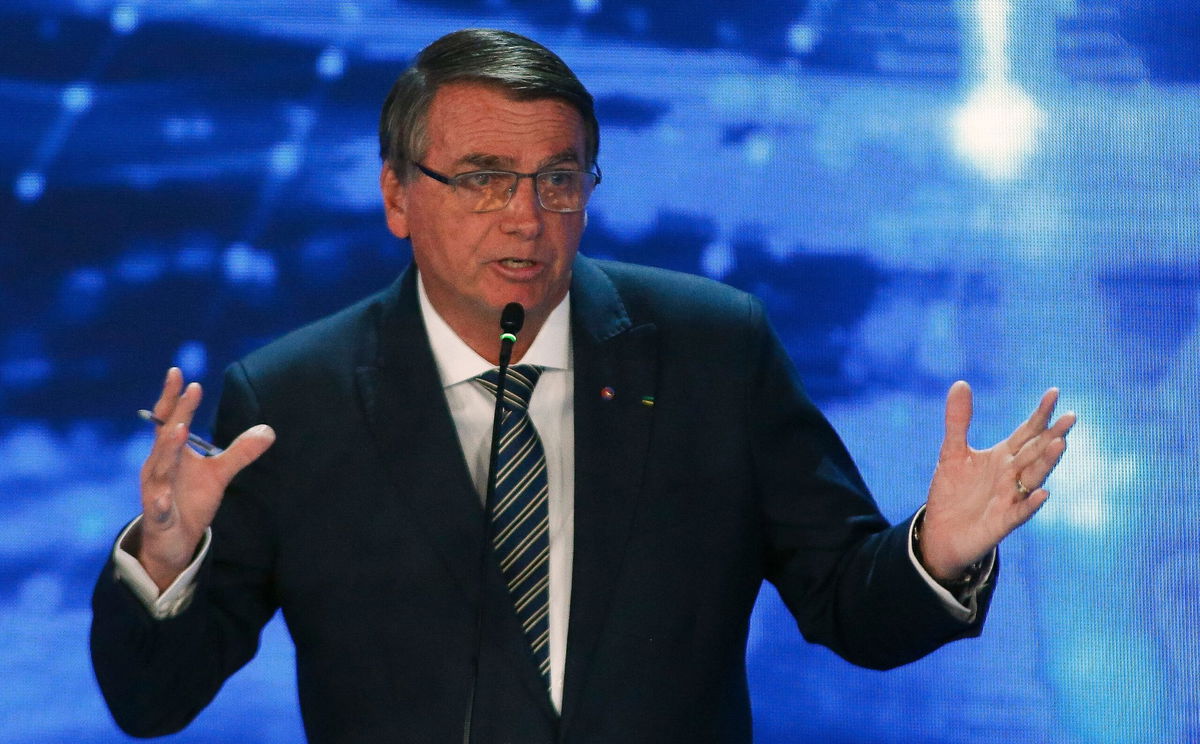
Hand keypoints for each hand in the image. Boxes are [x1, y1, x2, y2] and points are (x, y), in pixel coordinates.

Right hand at [136, 367, 274, 590]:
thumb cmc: (190, 501)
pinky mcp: (158, 517)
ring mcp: (155, 492)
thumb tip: (268, 430)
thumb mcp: (219, 474)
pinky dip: (160, 502)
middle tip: (191, 390)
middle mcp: (158, 467)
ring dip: (168, 448)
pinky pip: (158, 508)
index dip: (173, 397)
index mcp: (169, 453)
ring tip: (179, 429)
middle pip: (166, 436)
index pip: (169, 419)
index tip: (178, 371)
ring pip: (159, 468)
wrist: (173, 541)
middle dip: (178, 413)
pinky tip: (164, 497)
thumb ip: (240, 452)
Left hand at [919, 381, 1075, 581]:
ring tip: (1060, 444)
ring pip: (1033, 478)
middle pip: (1036, 452)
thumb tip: (961, 382)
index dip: (1040, 414)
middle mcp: (1012, 476)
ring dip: (1046, 462)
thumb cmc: (952, 492)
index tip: (1054, 392)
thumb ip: (958, 421)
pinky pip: (1020, 512)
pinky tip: (1042, 493)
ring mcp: (1010, 498)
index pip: (1027, 432)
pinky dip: (1031, 503)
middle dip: (1052, 435)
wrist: (939, 532)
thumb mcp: (952, 452)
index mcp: (1003, 457)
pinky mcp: (1002, 522)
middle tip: (1071, 417)